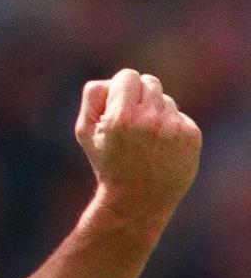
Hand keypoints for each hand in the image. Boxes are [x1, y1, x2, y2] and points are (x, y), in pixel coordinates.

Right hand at [75, 69, 201, 231]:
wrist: (137, 202)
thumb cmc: (107, 164)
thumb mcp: (85, 132)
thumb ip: (93, 96)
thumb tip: (113, 81)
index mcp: (121, 118)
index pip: (127, 76)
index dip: (119, 89)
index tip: (117, 107)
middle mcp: (149, 120)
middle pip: (149, 82)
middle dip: (138, 97)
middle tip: (131, 123)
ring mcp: (174, 128)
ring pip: (166, 99)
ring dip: (154, 113)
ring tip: (145, 141)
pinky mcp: (192, 136)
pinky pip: (180, 116)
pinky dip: (171, 128)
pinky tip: (161, 149)